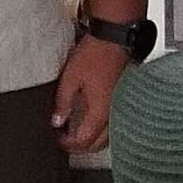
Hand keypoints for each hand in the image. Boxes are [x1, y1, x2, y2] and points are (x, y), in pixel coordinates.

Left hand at [52, 34, 129, 153]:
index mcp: (100, 111)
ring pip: (110, 135)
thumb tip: (57, 121)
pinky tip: (94, 119)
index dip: (68, 144)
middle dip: (81, 146)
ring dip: (94, 139)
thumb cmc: (96, 52)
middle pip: (99, 144)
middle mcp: (114, 112)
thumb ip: (63, 103)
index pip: (84, 140)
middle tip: (66, 140)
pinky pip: (116, 122)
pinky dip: (104, 128)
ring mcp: (122, 105)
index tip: (58, 138)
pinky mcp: (126, 97)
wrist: (115, 35)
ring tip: (78, 132)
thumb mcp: (70, 78)